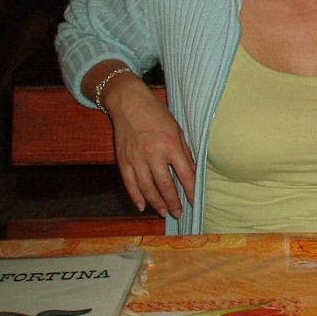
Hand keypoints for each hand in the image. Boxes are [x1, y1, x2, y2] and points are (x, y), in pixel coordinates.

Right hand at [107, 79, 196, 218]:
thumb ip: (184, 150)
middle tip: (178, 213)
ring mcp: (136, 159)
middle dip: (173, 202)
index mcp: (171, 145)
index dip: (190, 190)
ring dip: (156, 203)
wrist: (129, 103)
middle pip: (165, 185)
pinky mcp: (123, 160)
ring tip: (164, 213)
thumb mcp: (177, 128)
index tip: (193, 201)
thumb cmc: (156, 114)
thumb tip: (192, 170)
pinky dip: (136, 197)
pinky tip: (142, 207)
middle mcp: (153, 154)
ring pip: (147, 188)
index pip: (184, 174)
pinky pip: (130, 184)